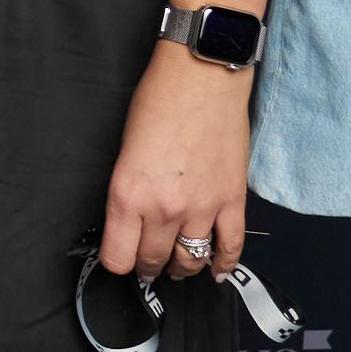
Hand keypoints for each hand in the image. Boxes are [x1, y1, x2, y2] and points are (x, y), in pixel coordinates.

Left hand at [96, 45, 252, 280]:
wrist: (201, 80)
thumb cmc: (156, 103)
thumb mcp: (123, 151)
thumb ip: (127, 190)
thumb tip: (130, 220)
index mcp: (128, 194)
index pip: (118, 256)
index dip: (117, 262)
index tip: (119, 260)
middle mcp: (164, 209)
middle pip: (153, 260)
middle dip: (147, 267)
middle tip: (147, 266)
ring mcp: (202, 208)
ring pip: (191, 260)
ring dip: (182, 268)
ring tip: (176, 266)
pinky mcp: (233, 201)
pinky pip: (231, 247)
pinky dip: (222, 264)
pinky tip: (215, 270)